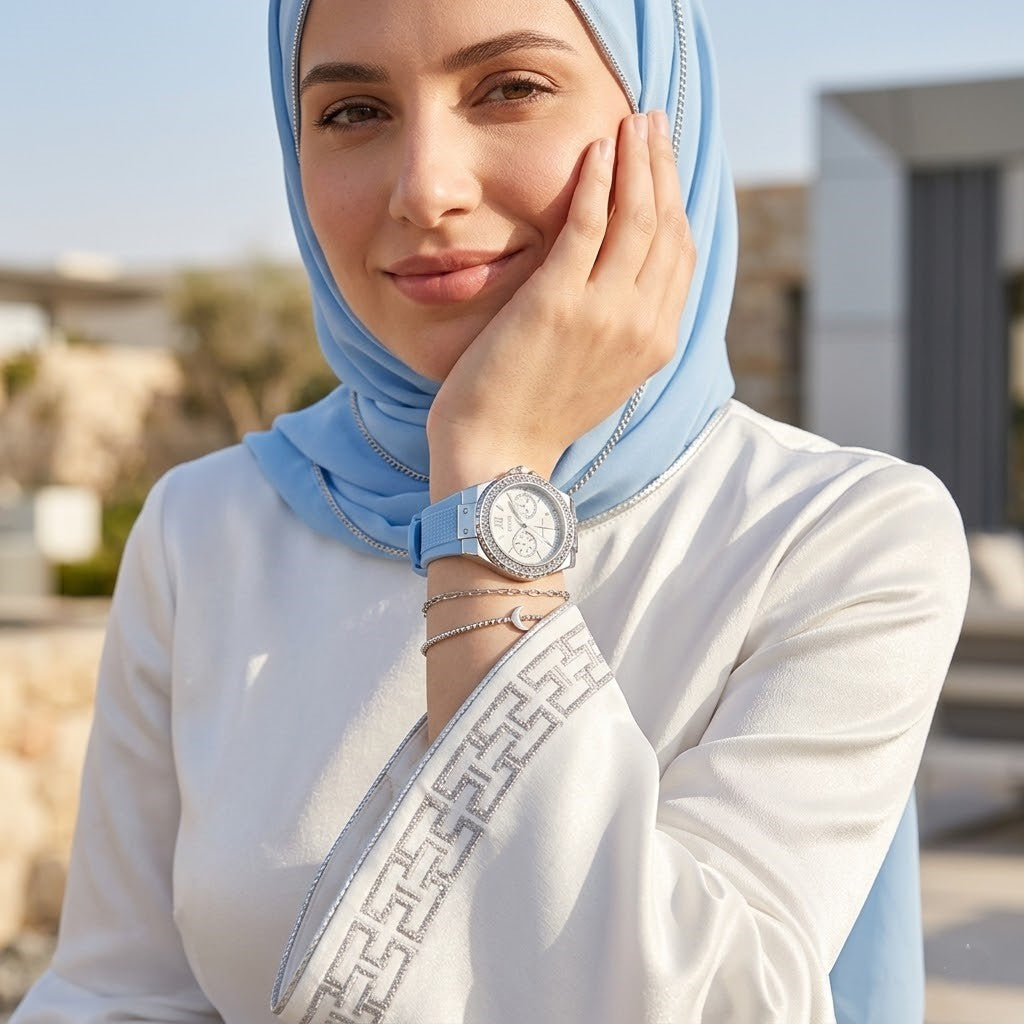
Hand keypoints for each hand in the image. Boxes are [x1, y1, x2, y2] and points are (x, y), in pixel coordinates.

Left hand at [427, 110, 695, 497]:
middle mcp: (642, 325)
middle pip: (667, 226)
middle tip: (653, 123)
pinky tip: (596, 148)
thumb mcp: (599, 375)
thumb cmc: (536, 416)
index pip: (680, 255)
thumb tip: (623, 284)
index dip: (674, 201)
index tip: (663, 165)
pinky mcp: (559, 301)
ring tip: (631, 120)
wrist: (498, 455)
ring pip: (638, 216)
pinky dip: (598, 180)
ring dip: (638, 160)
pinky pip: (590, 224)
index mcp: (655, 342)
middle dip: (664, 167)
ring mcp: (604, 313)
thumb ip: (621, 328)